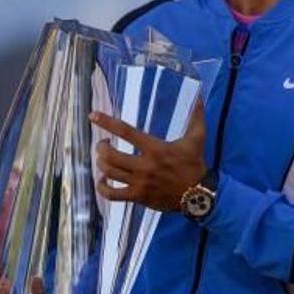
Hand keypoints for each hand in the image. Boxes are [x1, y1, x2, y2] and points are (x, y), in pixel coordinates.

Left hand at [89, 100, 206, 211]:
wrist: (198, 195)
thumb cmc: (195, 165)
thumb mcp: (197, 139)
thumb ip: (197, 116)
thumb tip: (200, 97)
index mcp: (156, 149)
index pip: (126, 132)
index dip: (107, 122)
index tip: (93, 115)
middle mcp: (145, 166)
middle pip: (110, 155)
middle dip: (101, 147)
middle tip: (103, 144)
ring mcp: (140, 183)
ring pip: (109, 172)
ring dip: (101, 163)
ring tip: (104, 159)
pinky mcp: (138, 197)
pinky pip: (112, 194)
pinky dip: (102, 187)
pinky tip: (103, 180)